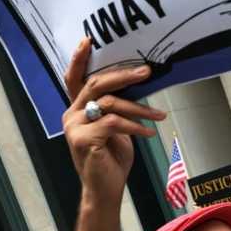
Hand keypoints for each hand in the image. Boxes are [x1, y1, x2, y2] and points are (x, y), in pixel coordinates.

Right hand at [62, 38, 166, 202]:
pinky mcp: (83, 139)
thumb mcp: (115, 128)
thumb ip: (115, 107)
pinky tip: (149, 133)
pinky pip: (114, 122)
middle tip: (146, 71)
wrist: (104, 190)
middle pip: (96, 84)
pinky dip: (135, 126)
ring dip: (139, 107)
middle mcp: (71, 115)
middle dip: (124, 75)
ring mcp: (74, 127)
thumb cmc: (111, 159)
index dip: (80, 59)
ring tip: (159, 114)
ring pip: (110, 103)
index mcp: (77, 109)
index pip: (74, 78)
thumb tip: (135, 84)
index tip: (88, 40)